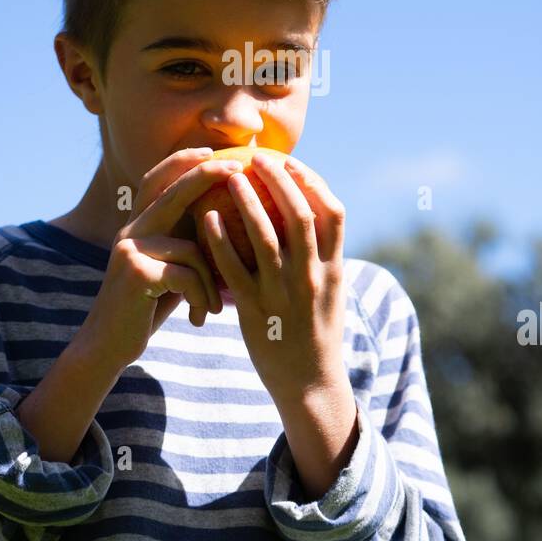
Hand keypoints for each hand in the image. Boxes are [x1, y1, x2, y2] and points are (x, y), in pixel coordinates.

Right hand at [84, 147, 245, 366]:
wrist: (109, 347)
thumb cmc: (147, 310)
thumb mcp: (168, 271)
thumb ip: (185, 245)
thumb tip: (228, 223)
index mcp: (138, 227)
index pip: (156, 181)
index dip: (181, 161)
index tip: (211, 151)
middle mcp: (130, 231)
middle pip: (172, 192)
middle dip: (206, 175)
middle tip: (238, 168)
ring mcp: (130, 249)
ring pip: (192, 247)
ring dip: (212, 282)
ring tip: (214, 308)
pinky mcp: (136, 272)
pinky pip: (188, 274)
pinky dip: (203, 297)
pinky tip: (200, 318)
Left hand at [200, 152, 347, 406]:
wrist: (309, 382)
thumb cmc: (315, 329)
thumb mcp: (330, 289)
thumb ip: (321, 254)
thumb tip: (305, 212)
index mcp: (334, 268)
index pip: (332, 213)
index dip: (312, 182)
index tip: (291, 161)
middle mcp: (313, 277)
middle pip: (299, 216)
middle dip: (279, 181)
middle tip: (258, 158)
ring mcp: (284, 294)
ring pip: (265, 238)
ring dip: (247, 202)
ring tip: (230, 177)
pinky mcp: (257, 311)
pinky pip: (234, 269)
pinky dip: (220, 240)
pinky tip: (207, 218)